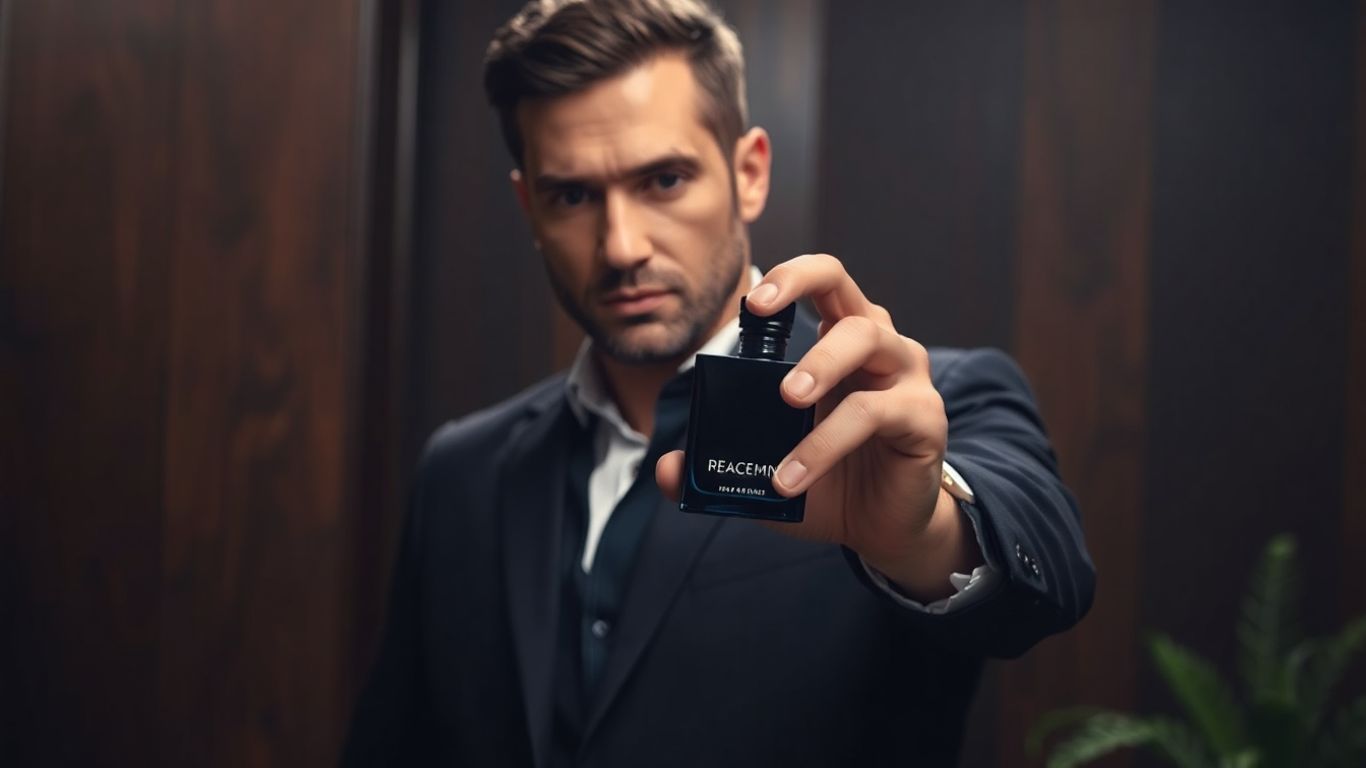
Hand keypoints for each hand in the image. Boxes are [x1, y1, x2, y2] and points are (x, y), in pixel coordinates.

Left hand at [656, 254, 979, 600]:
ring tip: (787, 398)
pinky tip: (793, 476)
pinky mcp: (923, 417)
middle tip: (756, 312)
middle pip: (844, 287)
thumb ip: (720, 464)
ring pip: (866, 338)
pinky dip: (826, 443)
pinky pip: (873, 412)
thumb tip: (667, 469)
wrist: (884, 530)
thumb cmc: (831, 483)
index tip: (750, 299)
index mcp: (842, 342)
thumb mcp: (767, 471)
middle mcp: (879, 345)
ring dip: (820, 363)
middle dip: (797, 286)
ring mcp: (906, 376)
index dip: (788, 276)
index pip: (821, 282)